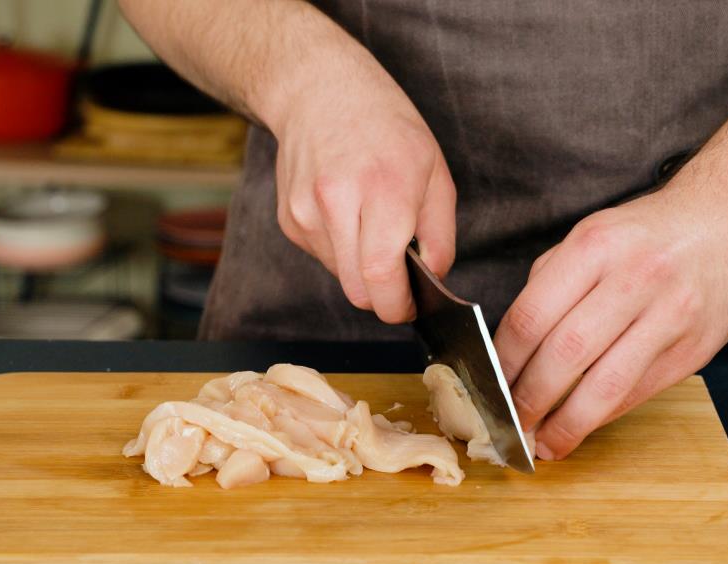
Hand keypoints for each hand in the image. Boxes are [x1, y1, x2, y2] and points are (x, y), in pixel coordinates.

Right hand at [271, 65, 455, 322]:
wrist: (318, 91)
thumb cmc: (386, 127)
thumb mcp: (434, 170)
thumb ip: (440, 234)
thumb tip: (433, 281)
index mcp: (384, 189)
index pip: (383, 276)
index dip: (399, 306)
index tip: (411, 308)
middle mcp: (338, 202)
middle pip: (358, 291)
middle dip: (383, 297)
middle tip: (400, 282)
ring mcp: (306, 213)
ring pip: (341, 277)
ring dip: (361, 269)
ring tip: (371, 227)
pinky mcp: (288, 220)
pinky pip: (323, 257)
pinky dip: (341, 250)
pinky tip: (347, 213)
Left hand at [493, 185, 727, 460]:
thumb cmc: (645, 236)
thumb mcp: (590, 236)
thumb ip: (549, 284)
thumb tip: (510, 346)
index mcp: (594, 247)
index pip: (532, 316)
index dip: (504, 360)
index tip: (488, 385)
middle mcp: (634, 279)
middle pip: (565, 354)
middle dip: (529, 398)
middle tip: (510, 422)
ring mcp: (670, 316)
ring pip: (607, 385)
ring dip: (568, 423)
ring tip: (544, 444)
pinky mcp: (694, 350)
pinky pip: (639, 393)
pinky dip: (604, 415)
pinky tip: (582, 425)